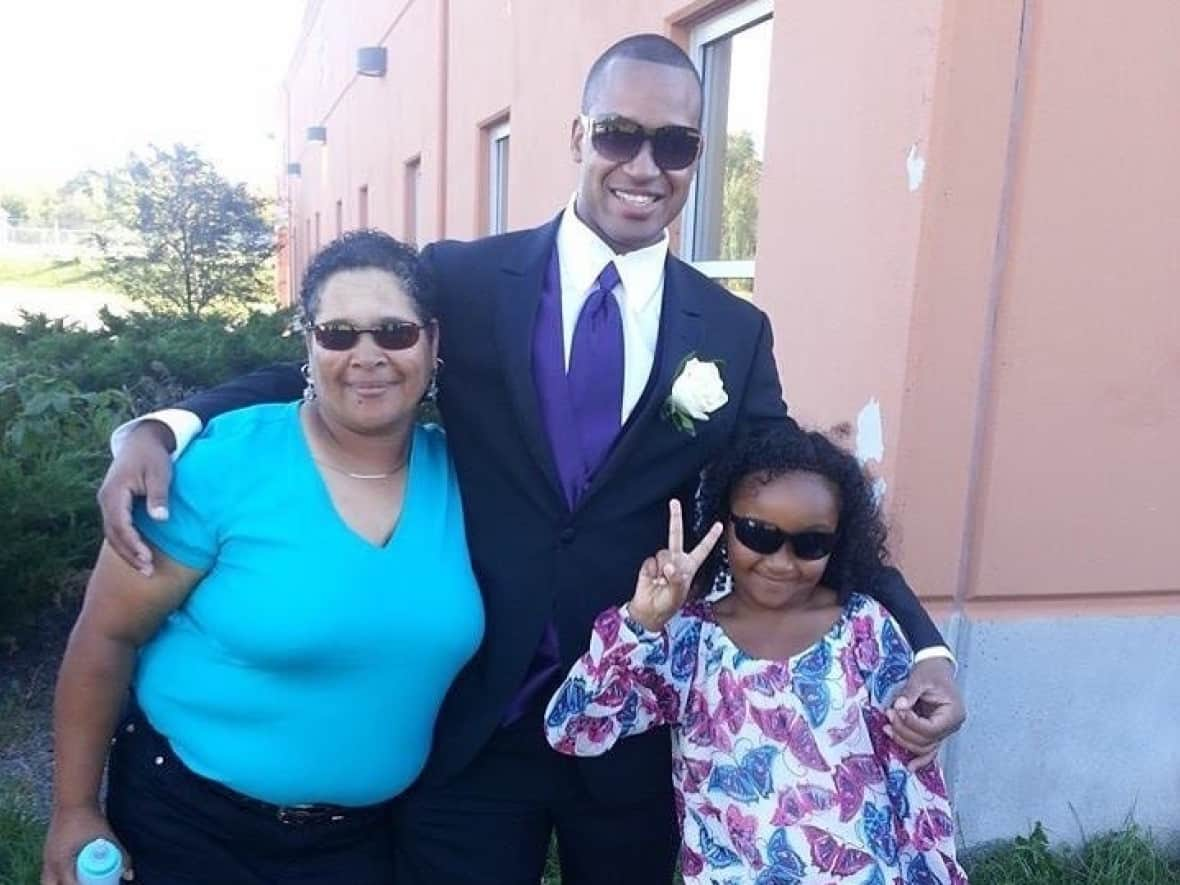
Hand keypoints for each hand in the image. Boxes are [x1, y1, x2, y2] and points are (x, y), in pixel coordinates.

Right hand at [41, 805, 133, 883]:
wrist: (73, 801)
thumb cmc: (91, 820)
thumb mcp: (107, 837)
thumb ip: (121, 855)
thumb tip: (130, 875)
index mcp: (63, 862)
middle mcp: (51, 863)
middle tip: (85, 883)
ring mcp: (46, 859)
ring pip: (48, 883)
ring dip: (61, 884)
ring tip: (79, 880)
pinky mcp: (46, 854)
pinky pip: (47, 875)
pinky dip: (56, 879)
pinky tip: (69, 877)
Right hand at [96, 421, 175, 575]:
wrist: (142, 441)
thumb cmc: (153, 457)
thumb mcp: (159, 473)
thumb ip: (158, 496)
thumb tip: (161, 520)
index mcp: (114, 492)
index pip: (120, 524)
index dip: (132, 543)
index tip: (147, 558)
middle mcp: (105, 500)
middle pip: (113, 534)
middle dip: (130, 555)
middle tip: (148, 571)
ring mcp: (107, 504)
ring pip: (112, 535)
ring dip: (127, 553)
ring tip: (146, 570)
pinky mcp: (113, 506)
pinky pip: (116, 529)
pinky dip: (126, 544)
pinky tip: (139, 556)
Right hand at [627, 500, 722, 632]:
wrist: (648, 611)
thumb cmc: (667, 605)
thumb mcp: (678, 595)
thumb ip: (677, 580)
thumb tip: (669, 566)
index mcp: (689, 567)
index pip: (702, 549)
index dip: (710, 537)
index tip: (719, 524)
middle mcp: (676, 560)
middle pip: (676, 536)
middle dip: (675, 518)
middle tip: (674, 502)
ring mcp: (662, 561)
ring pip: (662, 553)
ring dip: (662, 569)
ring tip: (661, 583)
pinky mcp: (649, 564)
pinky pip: (650, 562)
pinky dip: (651, 572)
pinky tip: (652, 581)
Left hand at [886, 657, 965, 769]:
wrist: (935, 666)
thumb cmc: (931, 671)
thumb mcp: (920, 679)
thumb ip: (910, 694)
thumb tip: (899, 706)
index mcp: (953, 714)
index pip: (931, 729)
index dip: (910, 723)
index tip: (896, 710)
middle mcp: (951, 726)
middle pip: (926, 741)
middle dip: (904, 731)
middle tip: (888, 716)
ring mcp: (944, 731)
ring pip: (925, 747)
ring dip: (905, 741)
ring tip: (887, 728)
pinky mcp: (934, 731)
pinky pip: (929, 749)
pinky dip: (920, 759)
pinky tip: (910, 767)